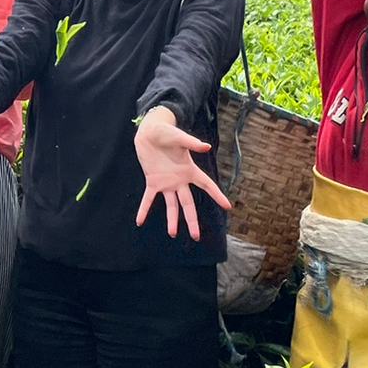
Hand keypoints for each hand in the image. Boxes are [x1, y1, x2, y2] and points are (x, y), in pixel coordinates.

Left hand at [133, 107, 231, 239]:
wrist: (150, 131)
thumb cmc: (167, 132)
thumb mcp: (180, 138)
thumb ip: (192, 143)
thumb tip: (206, 146)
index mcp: (190, 170)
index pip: (207, 185)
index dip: (217, 195)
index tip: (227, 206)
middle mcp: (180, 180)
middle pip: (188, 204)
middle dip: (192, 219)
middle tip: (196, 236)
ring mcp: (166, 183)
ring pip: (171, 205)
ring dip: (172, 219)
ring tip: (173, 234)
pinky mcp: (152, 181)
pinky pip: (148, 199)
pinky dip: (144, 209)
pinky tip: (139, 221)